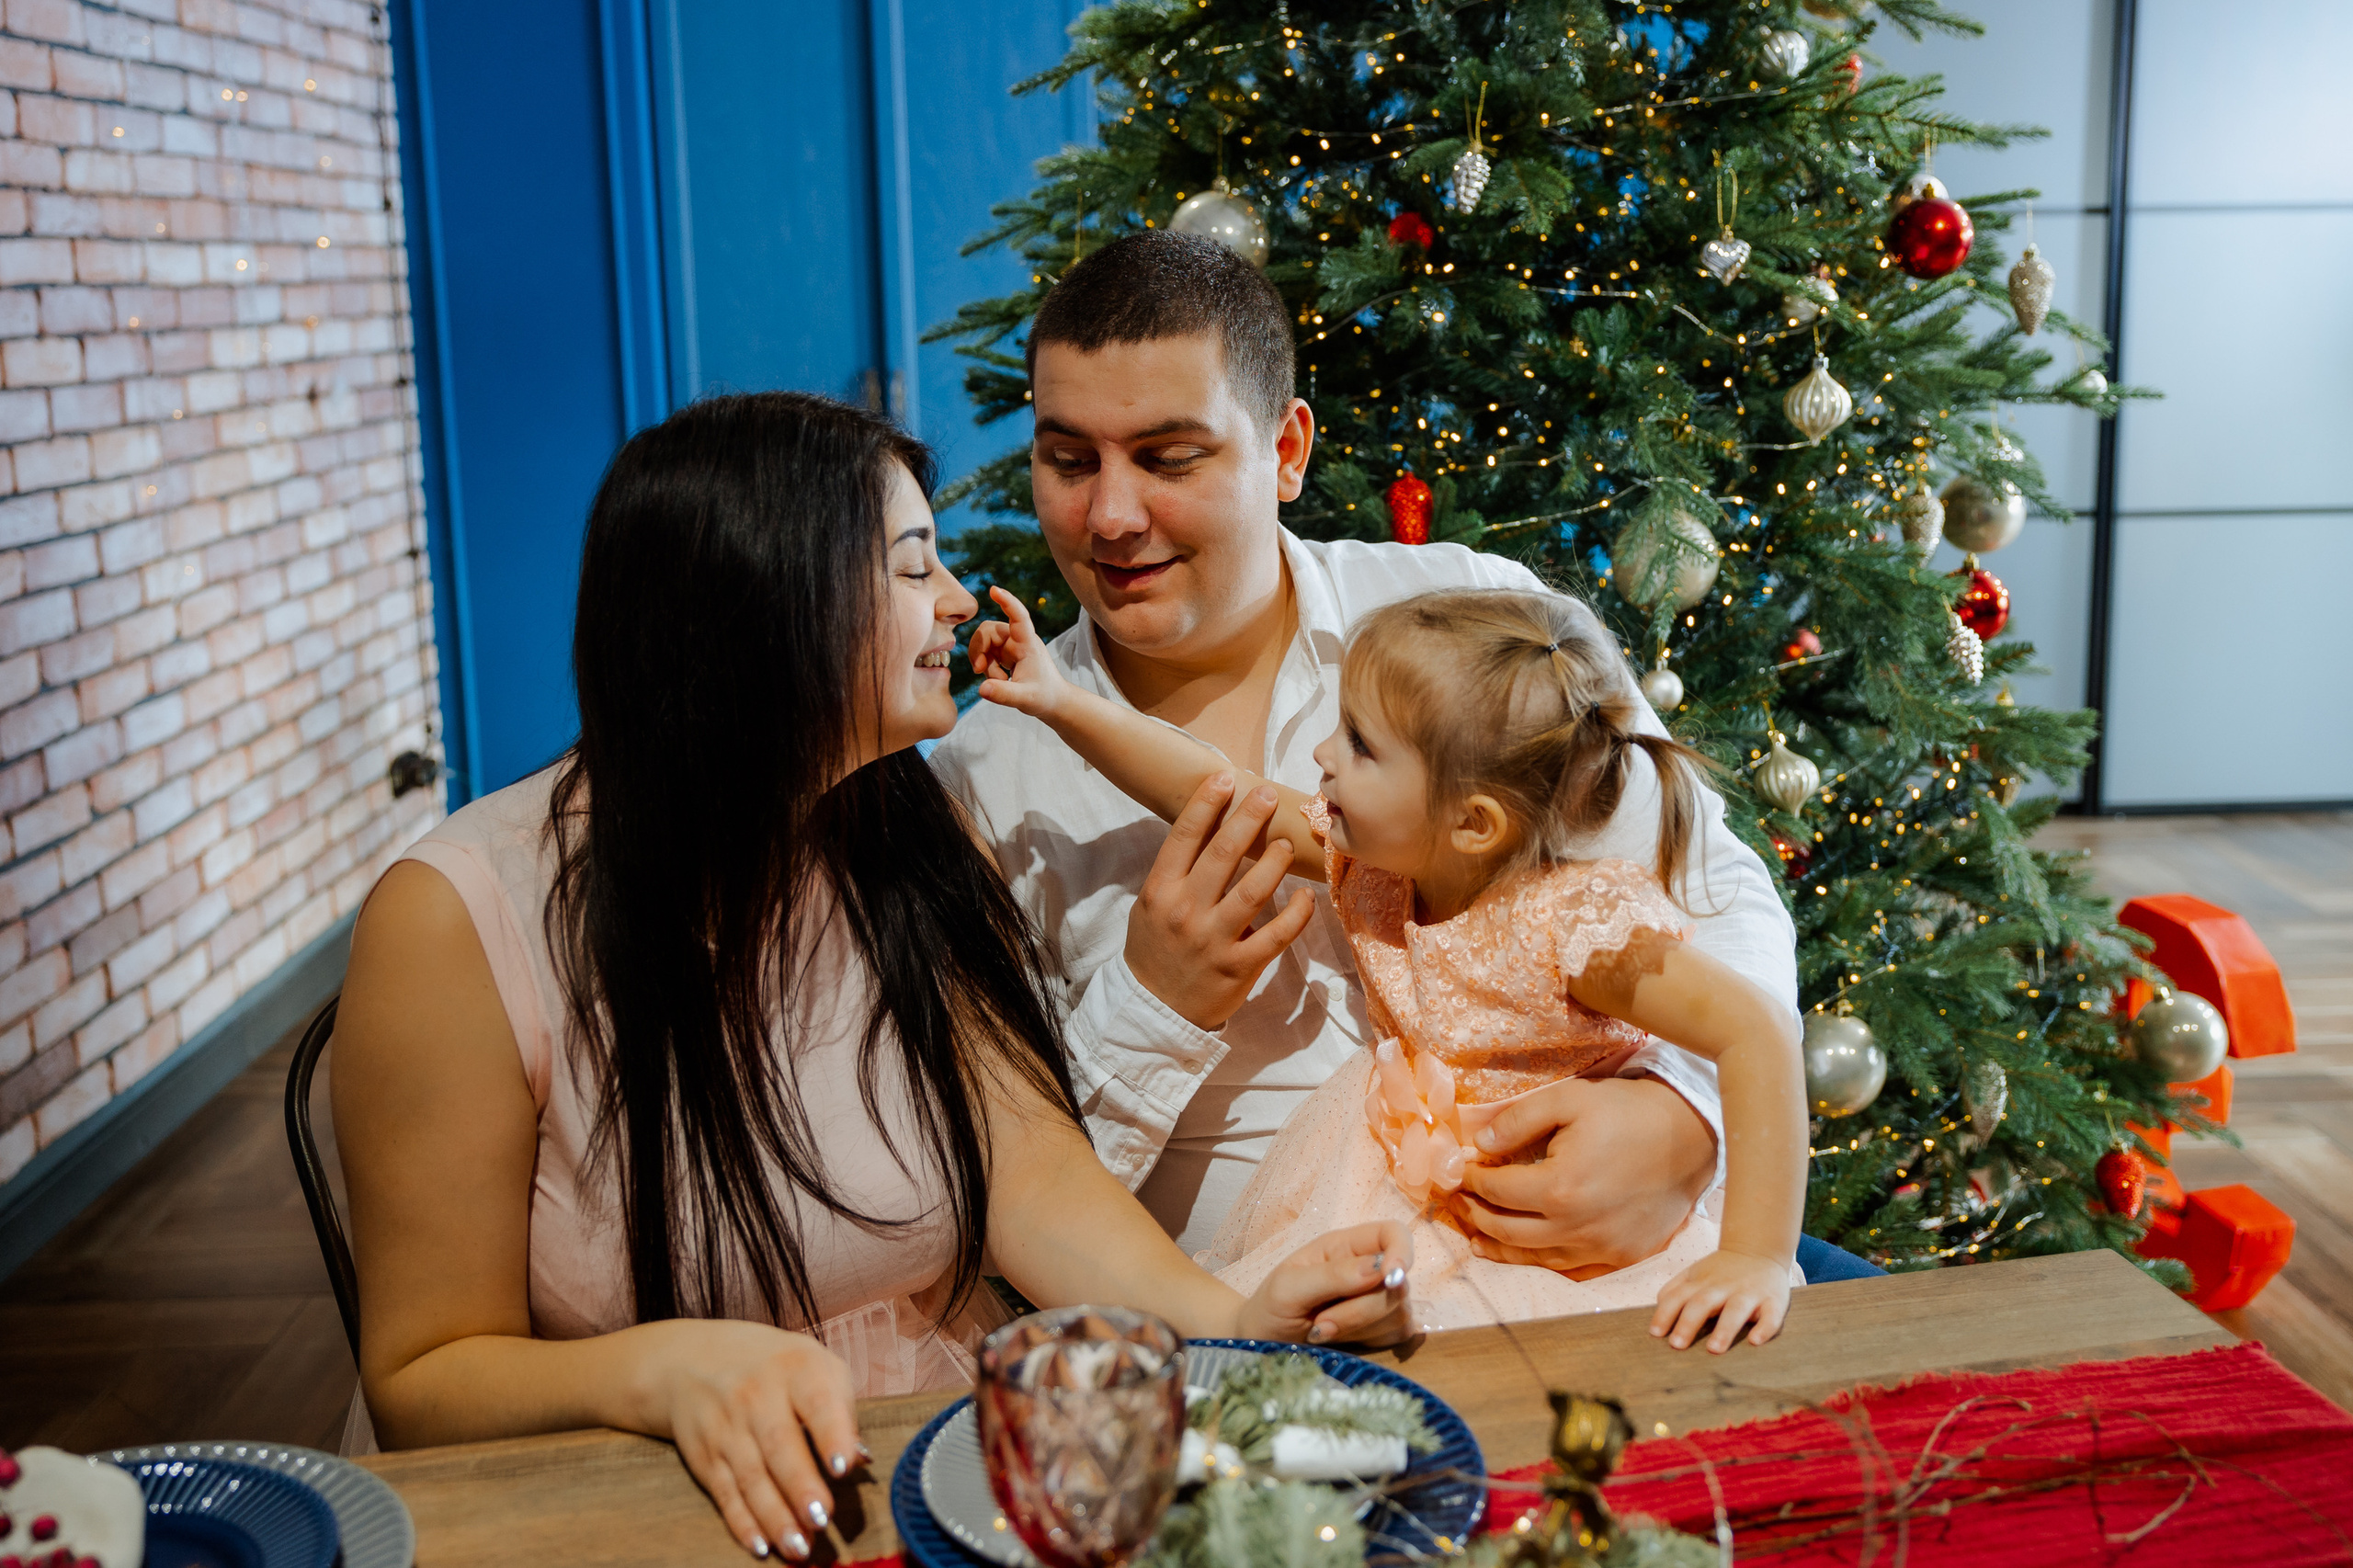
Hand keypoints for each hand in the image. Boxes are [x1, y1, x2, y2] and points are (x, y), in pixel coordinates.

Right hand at [637, 1319, 862, 1559]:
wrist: (694, 1360)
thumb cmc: (776, 1367)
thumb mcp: (814, 1365)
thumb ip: (841, 1409)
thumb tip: (862, 1460)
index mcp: (797, 1368)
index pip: (817, 1401)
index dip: (832, 1433)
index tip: (844, 1466)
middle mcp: (757, 1395)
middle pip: (779, 1445)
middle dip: (800, 1486)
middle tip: (821, 1519)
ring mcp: (727, 1427)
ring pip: (751, 1477)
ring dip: (775, 1516)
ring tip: (799, 1547)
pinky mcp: (705, 1456)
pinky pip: (724, 1493)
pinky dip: (742, 1522)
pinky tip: (760, 1546)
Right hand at [970, 586, 1070, 720]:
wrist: (1052, 702)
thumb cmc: (1045, 697)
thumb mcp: (1025, 699)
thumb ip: (1004, 694)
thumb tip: (981, 688)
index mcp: (1028, 644)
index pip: (1019, 617)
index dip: (1007, 602)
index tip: (994, 590)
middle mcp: (1019, 640)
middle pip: (988, 630)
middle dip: (978, 649)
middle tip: (979, 670)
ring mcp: (1011, 646)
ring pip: (984, 643)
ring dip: (984, 662)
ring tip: (998, 682)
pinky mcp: (1005, 654)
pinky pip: (986, 653)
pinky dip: (986, 667)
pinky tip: (999, 681)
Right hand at [1126, 774, 1315, 1030]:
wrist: (1153, 1010)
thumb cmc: (1154, 949)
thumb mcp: (1151, 905)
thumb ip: (1177, 872)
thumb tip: (1212, 828)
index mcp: (1160, 891)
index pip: (1184, 838)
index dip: (1206, 804)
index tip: (1225, 777)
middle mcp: (1186, 911)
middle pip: (1222, 855)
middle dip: (1248, 819)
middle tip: (1268, 795)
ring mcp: (1213, 940)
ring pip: (1253, 892)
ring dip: (1275, 862)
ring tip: (1287, 843)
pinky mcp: (1239, 966)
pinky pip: (1276, 935)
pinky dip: (1297, 914)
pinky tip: (1308, 897)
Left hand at [1236, 1221, 1414, 1347]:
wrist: (1263, 1345)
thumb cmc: (1271, 1308)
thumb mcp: (1289, 1288)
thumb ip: (1332, 1276)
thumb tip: (1380, 1269)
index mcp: (1345, 1247)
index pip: (1393, 1234)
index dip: (1401, 1251)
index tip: (1389, 1278)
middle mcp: (1368, 1270)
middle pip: (1398, 1282)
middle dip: (1361, 1310)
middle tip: (1321, 1323)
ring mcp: (1379, 1302)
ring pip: (1399, 1312)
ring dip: (1359, 1328)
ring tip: (1320, 1331)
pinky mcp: (1384, 1331)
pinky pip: (1397, 1336)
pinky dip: (1369, 1342)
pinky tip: (1341, 1342)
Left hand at [1451, 1076, 1714, 1275]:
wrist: (1692, 1136)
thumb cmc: (1628, 1112)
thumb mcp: (1568, 1099)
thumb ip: (1518, 1120)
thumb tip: (1479, 1144)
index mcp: (1559, 1188)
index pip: (1496, 1191)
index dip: (1471, 1180)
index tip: (1459, 1171)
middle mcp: (1577, 1227)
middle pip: (1507, 1230)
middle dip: (1475, 1214)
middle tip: (1458, 1203)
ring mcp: (1601, 1248)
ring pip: (1535, 1258)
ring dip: (1499, 1246)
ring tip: (1476, 1236)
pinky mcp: (1622, 1256)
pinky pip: (1570, 1268)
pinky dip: (1540, 1262)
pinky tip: (1525, 1254)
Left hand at [1649, 1248, 1792, 1352]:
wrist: (1760, 1250)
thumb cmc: (1721, 1271)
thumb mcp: (1694, 1274)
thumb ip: (1673, 1291)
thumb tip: (1656, 1317)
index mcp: (1701, 1282)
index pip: (1678, 1297)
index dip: (1665, 1314)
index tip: (1656, 1334)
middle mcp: (1723, 1287)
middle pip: (1703, 1303)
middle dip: (1689, 1323)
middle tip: (1677, 1345)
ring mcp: (1749, 1293)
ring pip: (1736, 1310)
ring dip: (1725, 1329)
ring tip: (1714, 1350)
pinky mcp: (1774, 1301)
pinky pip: (1771, 1315)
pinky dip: (1765, 1328)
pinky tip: (1756, 1341)